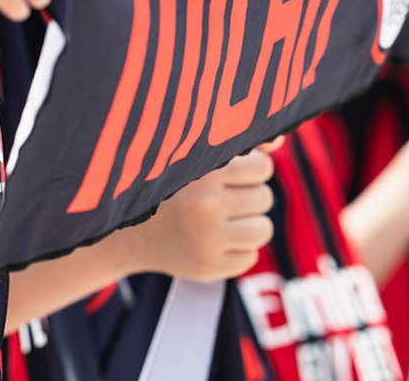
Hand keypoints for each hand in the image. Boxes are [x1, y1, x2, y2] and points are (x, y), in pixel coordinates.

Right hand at [121, 150, 276, 281]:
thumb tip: (280, 139)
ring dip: (249, 224)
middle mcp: (204, 206)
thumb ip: (239, 141)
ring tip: (223, 220)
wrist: (128, 233)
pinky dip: (237, 250)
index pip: (262, 167)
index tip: (229, 174)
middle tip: (221, 198)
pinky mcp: (207, 269)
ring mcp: (206, 241)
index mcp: (202, 170)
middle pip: (264, 197)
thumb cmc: (172, 186)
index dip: (250, 170)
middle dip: (249, 196)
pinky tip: (213, 242)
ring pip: (263, 229)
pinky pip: (250, 257)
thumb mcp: (196, 156)